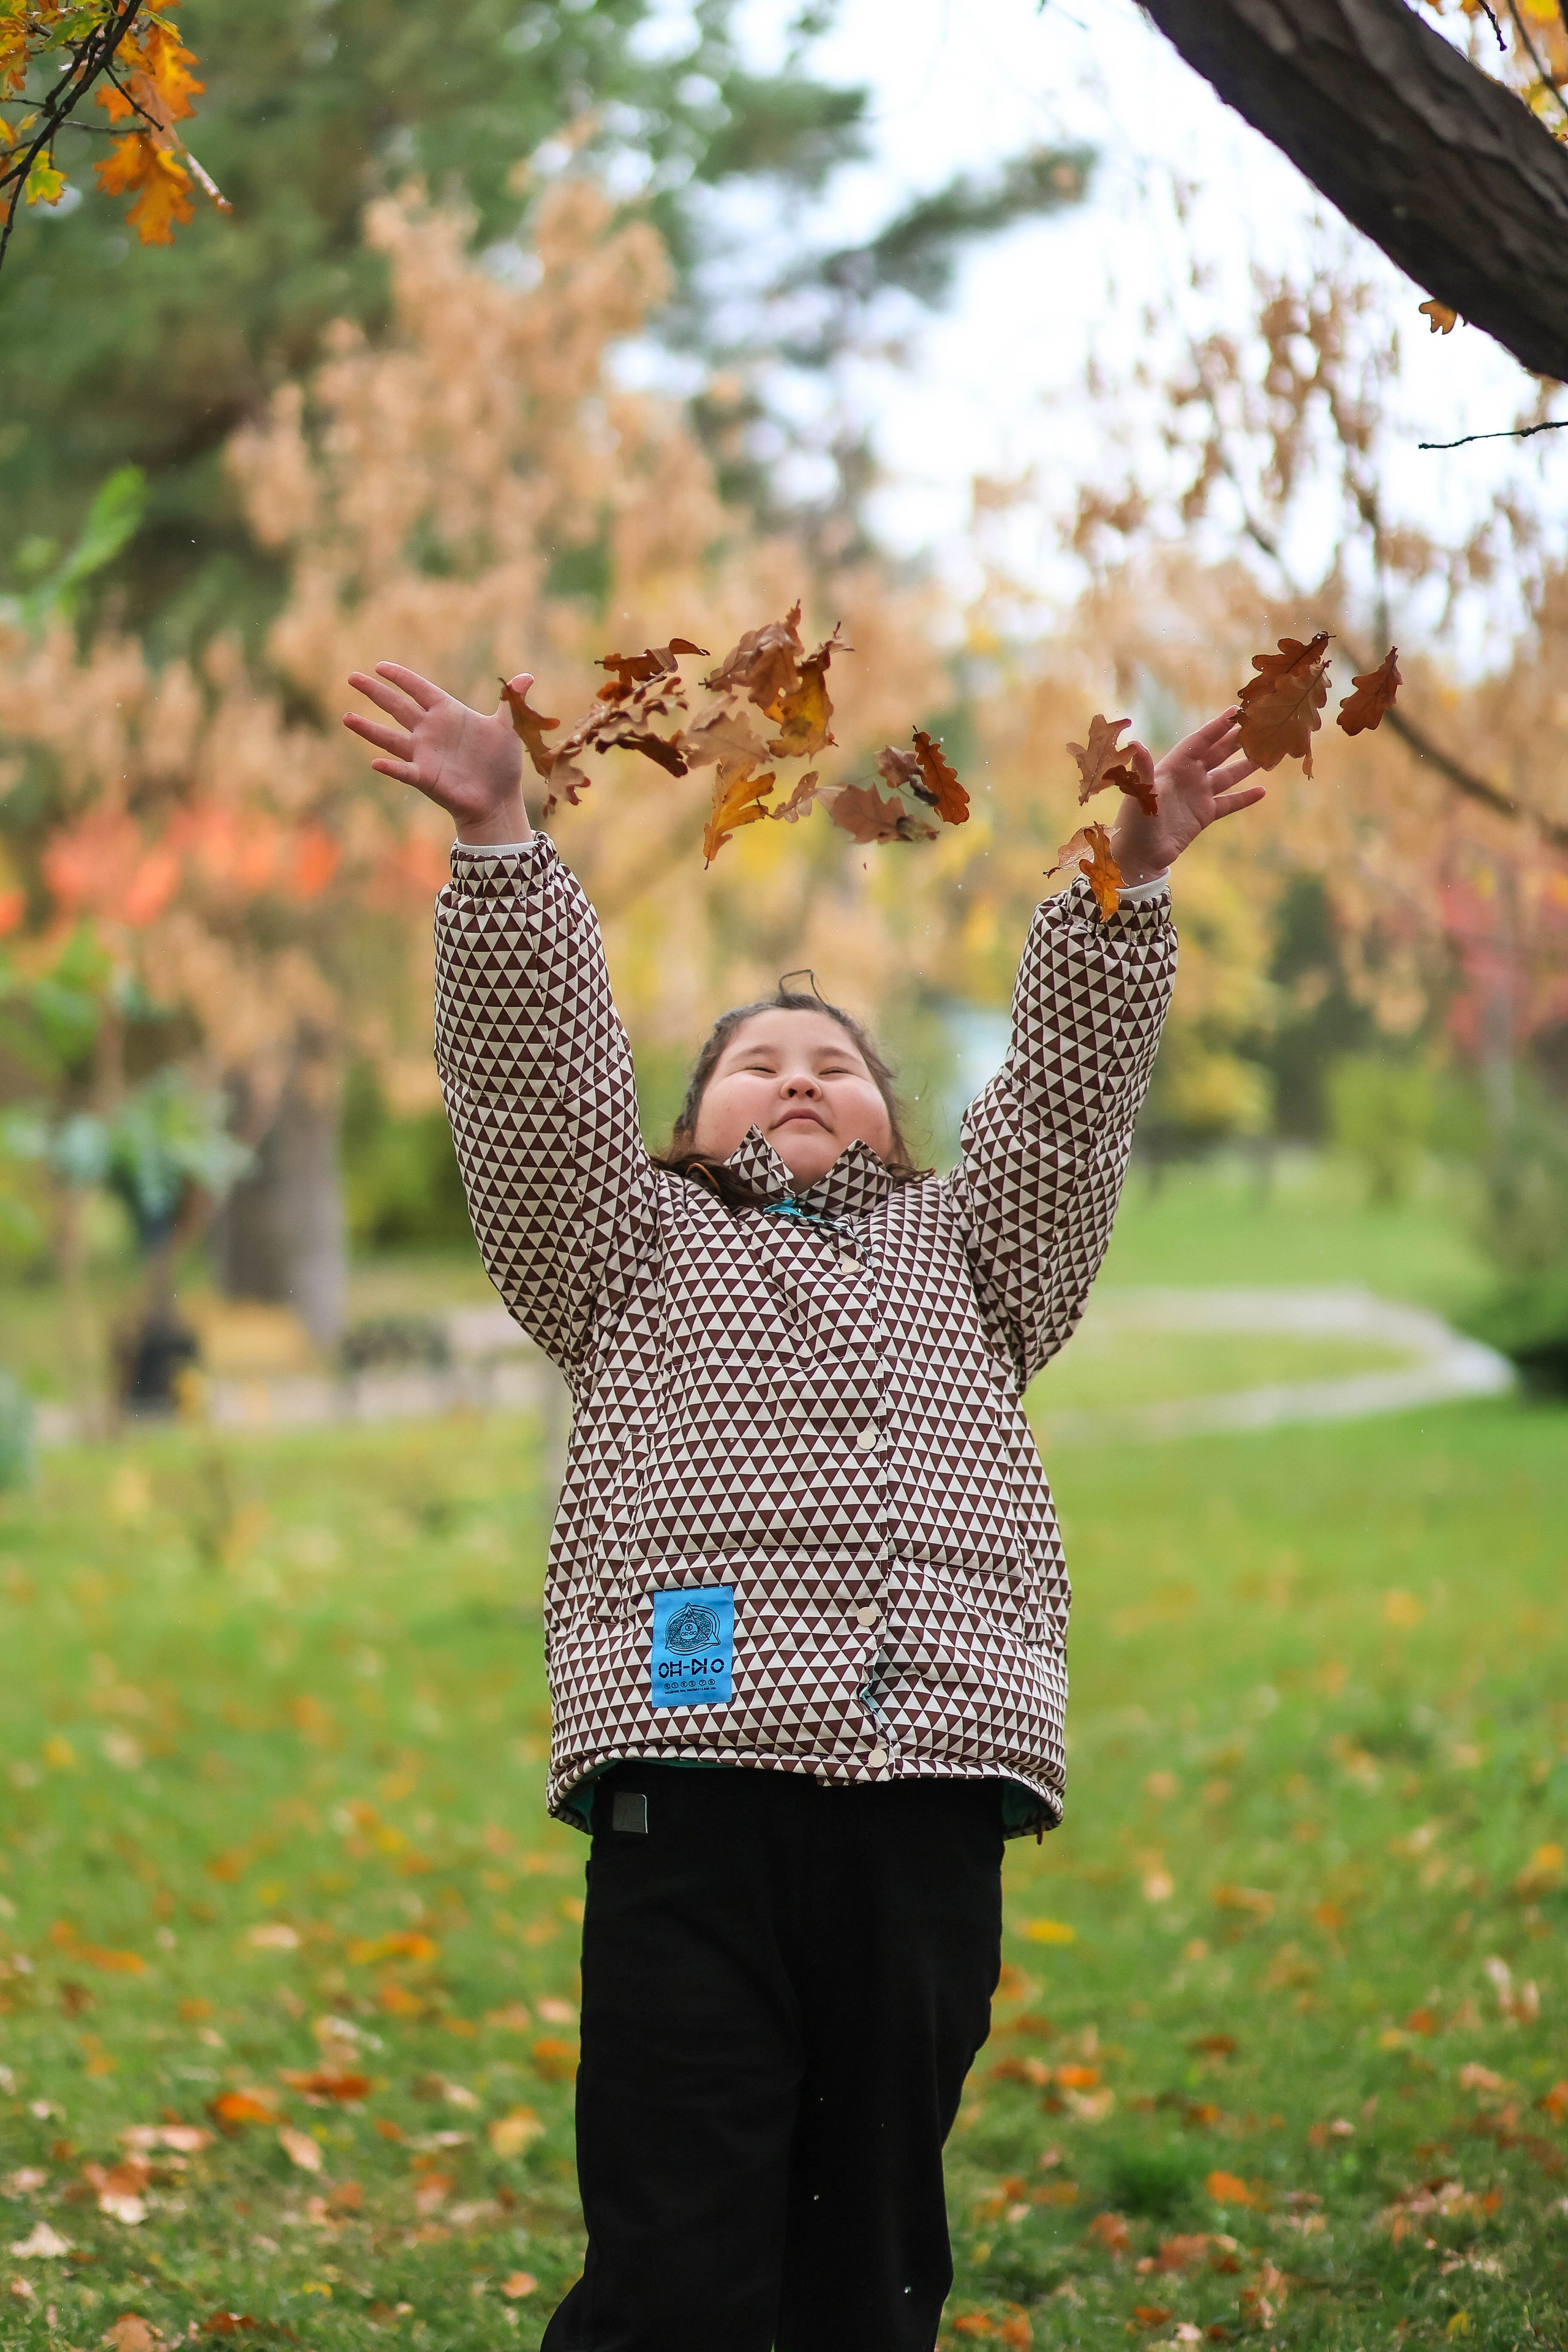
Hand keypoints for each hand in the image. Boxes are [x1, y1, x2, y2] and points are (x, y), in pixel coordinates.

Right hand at [343, 663, 533, 844]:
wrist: (498, 799)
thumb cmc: (501, 763)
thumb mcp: (509, 728)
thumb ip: (512, 701)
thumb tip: (527, 677)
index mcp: (447, 713)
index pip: (420, 689)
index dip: (401, 677)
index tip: (380, 666)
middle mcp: (430, 731)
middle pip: (397, 707)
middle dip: (375, 692)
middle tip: (351, 677)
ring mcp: (424, 754)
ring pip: (390, 737)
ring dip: (368, 729)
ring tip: (346, 716)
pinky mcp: (425, 777)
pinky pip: (404, 771)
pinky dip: (391, 767)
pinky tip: (376, 762)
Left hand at [1108, 708, 1264, 886]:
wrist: (1140, 855)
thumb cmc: (1135, 821)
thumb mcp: (1140, 793)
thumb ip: (1143, 769)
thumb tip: (1135, 743)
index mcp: (1173, 767)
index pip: (1199, 741)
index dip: (1216, 727)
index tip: (1235, 711)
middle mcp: (1188, 777)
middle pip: (1216, 753)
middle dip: (1236, 739)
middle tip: (1258, 725)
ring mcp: (1198, 795)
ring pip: (1227, 776)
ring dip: (1245, 765)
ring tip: (1266, 754)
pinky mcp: (1204, 815)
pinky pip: (1229, 803)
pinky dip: (1244, 798)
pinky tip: (1262, 790)